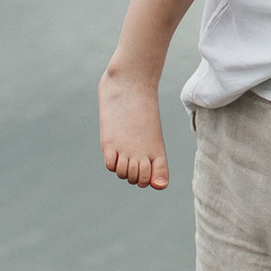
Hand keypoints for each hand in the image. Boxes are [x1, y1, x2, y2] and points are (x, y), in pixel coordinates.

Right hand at [99, 66, 169, 189]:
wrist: (131, 84)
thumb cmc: (142, 111)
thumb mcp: (152, 135)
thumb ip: (155, 162)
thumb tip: (160, 186)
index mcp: (158, 151)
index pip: (159, 181)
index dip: (152, 180)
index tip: (147, 165)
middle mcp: (143, 153)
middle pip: (138, 181)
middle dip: (134, 174)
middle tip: (132, 155)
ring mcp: (126, 148)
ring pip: (123, 174)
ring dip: (121, 168)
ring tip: (123, 149)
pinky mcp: (109, 142)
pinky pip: (110, 165)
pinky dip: (111, 161)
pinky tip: (113, 147)